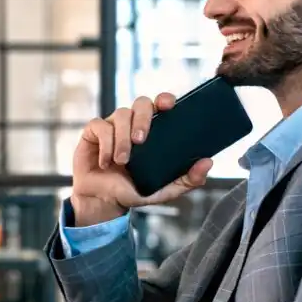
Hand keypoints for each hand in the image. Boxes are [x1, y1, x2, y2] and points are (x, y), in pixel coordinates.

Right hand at [71, 93, 212, 225]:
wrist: (102, 202)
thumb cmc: (132, 191)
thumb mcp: (163, 190)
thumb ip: (187, 180)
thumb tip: (208, 162)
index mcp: (152, 131)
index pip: (160, 105)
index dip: (164, 99)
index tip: (168, 105)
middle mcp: (132, 124)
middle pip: (140, 103)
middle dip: (143, 118)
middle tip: (141, 141)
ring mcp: (112, 126)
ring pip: (120, 114)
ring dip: (122, 139)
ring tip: (122, 161)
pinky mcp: (93, 132)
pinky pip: (99, 126)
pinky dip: (105, 144)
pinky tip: (106, 161)